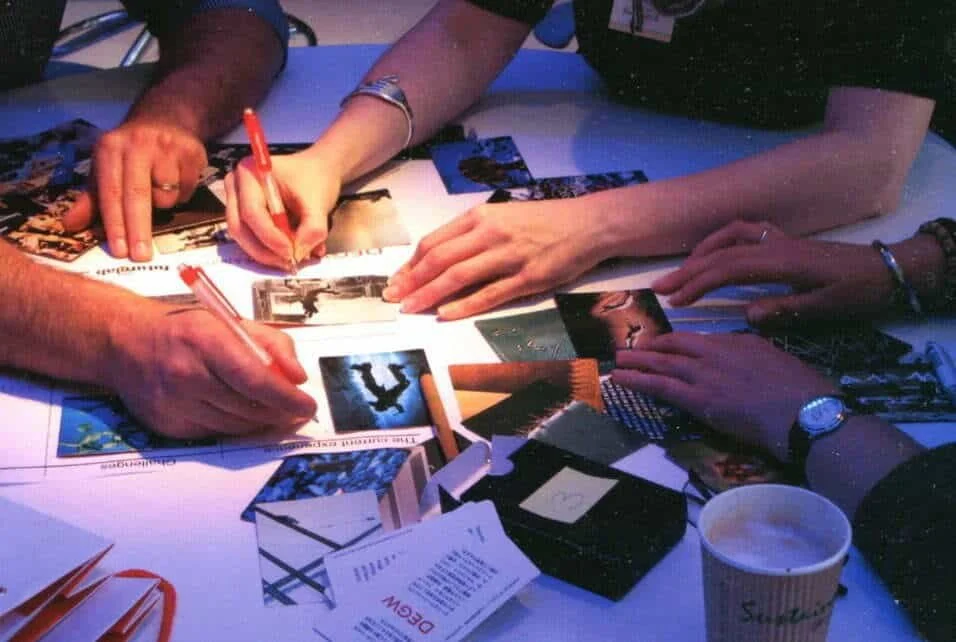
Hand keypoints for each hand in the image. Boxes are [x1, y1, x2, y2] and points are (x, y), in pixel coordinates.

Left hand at [63, 120, 206, 261]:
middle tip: (140, 256)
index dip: (115, 224)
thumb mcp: (106, 170)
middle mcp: (137, 145)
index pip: (111, 193)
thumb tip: (70, 225)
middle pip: (137, 195)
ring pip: (167, 195)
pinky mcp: (192, 152)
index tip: (119, 251)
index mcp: (110, 149)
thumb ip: (92, 200)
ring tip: (161, 191)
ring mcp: (167, 147)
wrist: (166, 119)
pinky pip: (187, 189)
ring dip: (165, 204)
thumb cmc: (131, 153)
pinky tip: (177, 181)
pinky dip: (182, 194)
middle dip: (138, 229)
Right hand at [109, 306, 316, 438]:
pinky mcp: (166, 425)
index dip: (286, 398)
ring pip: (234, 426)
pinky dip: (233, 426)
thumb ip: (272, 344)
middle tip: (296, 411)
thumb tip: (297, 377)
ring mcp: (173, 404)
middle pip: (248, 408)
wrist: (126, 343)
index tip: (308, 406)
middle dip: (280, 413)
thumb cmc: (188, 330)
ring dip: (260, 422)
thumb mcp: (231, 322)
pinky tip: (239, 412)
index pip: (255, 380)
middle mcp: (186, 374)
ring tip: (272, 411)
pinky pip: (213, 433)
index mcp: (206, 341)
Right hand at [225, 150, 339, 268]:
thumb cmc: (315, 178)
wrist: (319, 172)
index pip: (252, 212)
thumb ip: (312, 229)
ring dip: (267, 253)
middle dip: (264, 250)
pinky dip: (269, 250)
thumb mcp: (319, 202)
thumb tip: (299, 253)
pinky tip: (290, 252)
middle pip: (240, 227)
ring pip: (243, 236)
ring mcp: (237, 202)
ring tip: (293, 258)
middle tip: (289, 262)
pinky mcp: (244, 216)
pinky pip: (250, 238)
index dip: (270, 236)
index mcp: (250, 173)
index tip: (291, 252)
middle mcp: (236, 186)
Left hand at [383, 199, 611, 319]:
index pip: (435, 242)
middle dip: (412, 281)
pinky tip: (446, 314)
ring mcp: (509, 257)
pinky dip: (464, 306)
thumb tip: (439, 258)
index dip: (412, 264)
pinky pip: (489, 294)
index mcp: (481, 217)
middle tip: (393, 298)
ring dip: (429, 295)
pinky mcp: (528, 278)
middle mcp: (491, 234)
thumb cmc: (544, 221)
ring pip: (459, 277)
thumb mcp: (503, 217)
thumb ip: (472, 234)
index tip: (397, 280)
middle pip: (440, 260)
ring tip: (411, 308)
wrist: (588, 224)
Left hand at [611, 332, 839, 460]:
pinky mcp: (698, 399)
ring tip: (618, 360)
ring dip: (637, 361)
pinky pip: (661, 386)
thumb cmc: (806, 394)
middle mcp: (719, 352)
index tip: (667, 346)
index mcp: (741, 343)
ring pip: (663, 363)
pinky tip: (621, 379)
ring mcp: (706, 374)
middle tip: (633, 349)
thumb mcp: (781, 363)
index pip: (702, 341)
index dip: (680, 344)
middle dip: (652, 348)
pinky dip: (638, 380)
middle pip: (677, 346)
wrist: (806, 414)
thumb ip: (758, 359)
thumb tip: (749, 364)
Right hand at [651, 220, 893, 324]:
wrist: (885, 270)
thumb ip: (786, 310)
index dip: (698, 285)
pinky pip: (743, 231)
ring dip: (700, 254)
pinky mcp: (782, 241)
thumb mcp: (826, 308)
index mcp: (780, 262)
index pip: (728, 270)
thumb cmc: (857, 292)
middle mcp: (773, 245)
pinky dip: (721, 239)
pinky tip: (712, 253)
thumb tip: (747, 315)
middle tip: (659, 289)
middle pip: (720, 254)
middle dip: (687, 271)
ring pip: (728, 238)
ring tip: (680, 273)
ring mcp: (777, 239)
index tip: (676, 302)